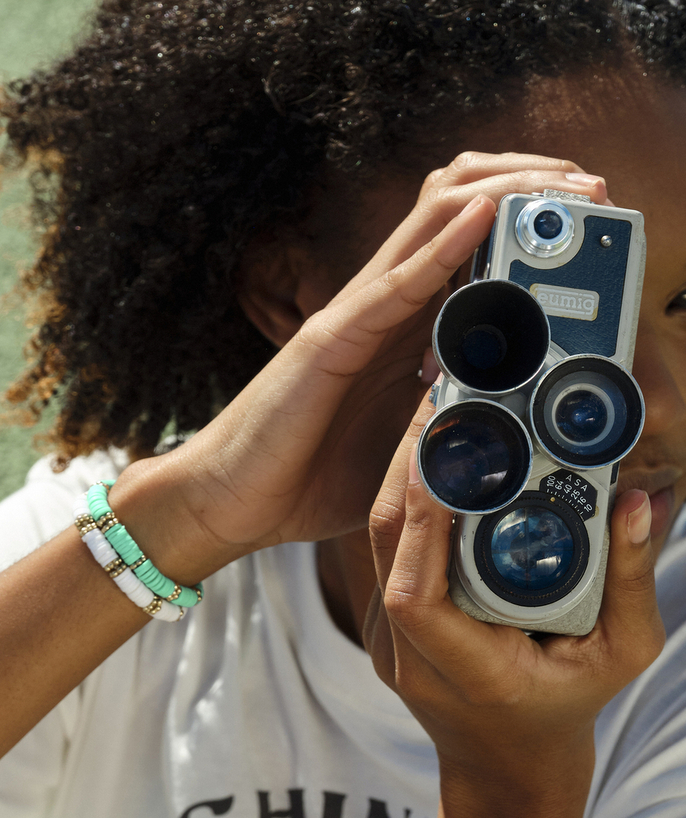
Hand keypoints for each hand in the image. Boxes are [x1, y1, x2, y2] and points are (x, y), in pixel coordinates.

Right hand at [111, 153, 608, 579]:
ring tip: (562, 184)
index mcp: (404, 333)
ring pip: (431, 227)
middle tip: (589, 186)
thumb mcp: (402, 447)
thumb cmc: (310, 476)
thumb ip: (447, 423)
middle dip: (527, 188)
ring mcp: (354, 318)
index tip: (585, 215)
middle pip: (456, 215)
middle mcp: (382, 311)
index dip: (529, 222)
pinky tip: (485, 218)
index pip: (471, 251)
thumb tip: (505, 424)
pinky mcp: (330, 341)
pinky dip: (442, 248)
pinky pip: (394, 284)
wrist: (235, 499)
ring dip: (502, 196)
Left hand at [364, 394, 665, 817]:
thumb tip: (638, 502)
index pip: (415, 595)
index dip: (419, 524)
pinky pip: (384, 549)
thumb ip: (629, 581)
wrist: (505, 759)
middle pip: (385, 548)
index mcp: (467, 670)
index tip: (437, 461)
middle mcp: (410, 654)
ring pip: (377, 541)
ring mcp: (387, 637)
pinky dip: (405, 501)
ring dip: (401, 475)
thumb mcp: (620, 654)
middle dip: (406, 470)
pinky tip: (429, 461)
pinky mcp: (382, 620)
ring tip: (431, 419)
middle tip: (438, 407)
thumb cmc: (563, 707)